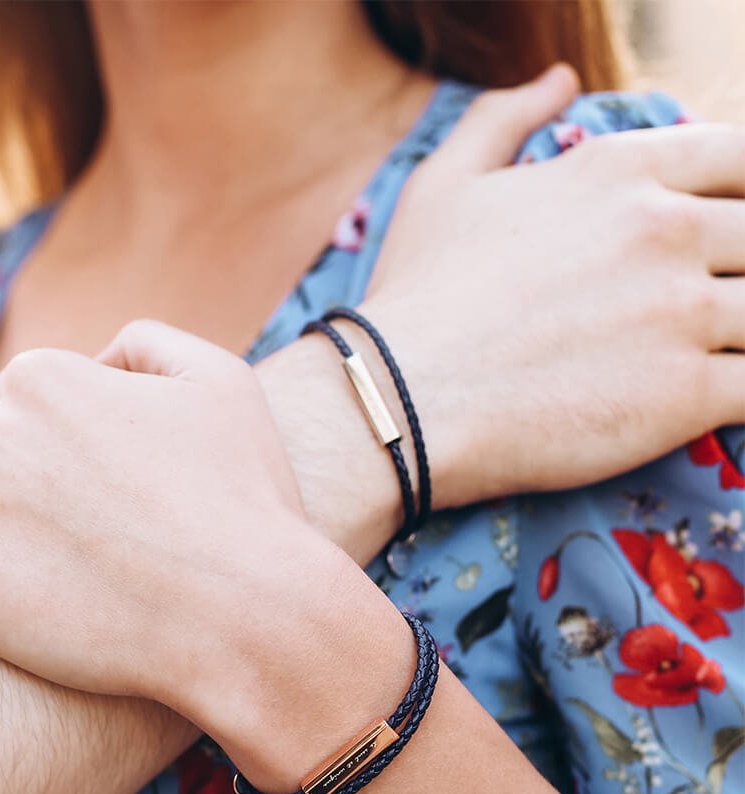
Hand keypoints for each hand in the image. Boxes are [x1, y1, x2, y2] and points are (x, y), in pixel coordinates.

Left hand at [0, 327, 393, 748]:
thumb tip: (96, 358)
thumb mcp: (221, 379)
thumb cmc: (245, 500)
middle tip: (83, 543)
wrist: (249, 615)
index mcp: (44, 378)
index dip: (60, 452)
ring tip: (38, 579)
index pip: (19, 407)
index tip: (101, 496)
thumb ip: (144, 343)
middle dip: (17, 493)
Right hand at [354, 64, 744, 509]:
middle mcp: (664, 230)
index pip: (741, 159)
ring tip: (707, 352)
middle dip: (739, 269)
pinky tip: (719, 395)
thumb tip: (559, 77)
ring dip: (739, 332)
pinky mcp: (686, 396)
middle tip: (702, 305)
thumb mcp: (441, 186)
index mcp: (618, 172)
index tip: (720, 238)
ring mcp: (681, 312)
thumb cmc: (414, 297)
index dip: (742, 197)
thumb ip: (503, 118)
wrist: (399, 400)